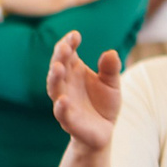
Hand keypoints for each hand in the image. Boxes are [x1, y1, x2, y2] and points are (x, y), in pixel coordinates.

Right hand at [48, 30, 122, 150]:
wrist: (103, 131)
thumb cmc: (103, 103)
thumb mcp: (112, 84)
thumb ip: (111, 69)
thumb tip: (111, 52)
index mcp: (74, 71)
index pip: (67, 54)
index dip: (68, 43)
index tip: (76, 35)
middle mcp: (65, 84)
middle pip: (58, 67)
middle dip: (60, 57)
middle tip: (65, 47)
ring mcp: (65, 102)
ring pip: (55, 89)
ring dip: (54, 78)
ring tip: (58, 67)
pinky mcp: (69, 121)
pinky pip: (62, 114)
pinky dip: (61, 108)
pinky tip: (63, 100)